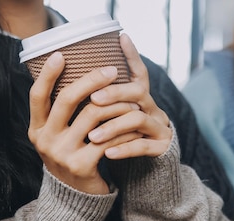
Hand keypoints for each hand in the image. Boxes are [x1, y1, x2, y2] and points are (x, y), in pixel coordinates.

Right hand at [28, 52, 139, 194]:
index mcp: (36, 129)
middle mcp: (44, 140)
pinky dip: (124, 129)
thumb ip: (61, 113)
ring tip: (131, 99)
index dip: (48, 74)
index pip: (37, 95)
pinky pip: (107, 138)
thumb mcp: (58, 136)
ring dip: (115, 104)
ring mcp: (61, 154)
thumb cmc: (72, 157)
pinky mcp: (81, 165)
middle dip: (91, 80)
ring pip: (92, 116)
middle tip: (112, 69)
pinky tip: (135, 123)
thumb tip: (75, 75)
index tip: (61, 54)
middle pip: (67, 99)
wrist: (76, 198)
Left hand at [86, 34, 172, 158]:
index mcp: (141, 99)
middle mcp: (153, 109)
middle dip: (114, 94)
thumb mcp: (115, 119)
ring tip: (92, 137)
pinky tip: (107, 154)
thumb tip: (71, 82)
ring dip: (113, 126)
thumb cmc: (124, 140)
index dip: (132, 55)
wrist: (150, 170)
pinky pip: (143, 146)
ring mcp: (160, 128)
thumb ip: (103, 102)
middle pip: (136, 92)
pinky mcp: (162, 148)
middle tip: (93, 100)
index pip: (139, 72)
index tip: (122, 37)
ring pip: (138, 119)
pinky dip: (124, 150)